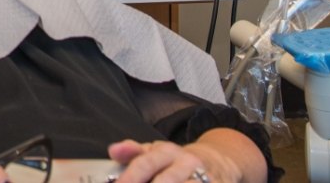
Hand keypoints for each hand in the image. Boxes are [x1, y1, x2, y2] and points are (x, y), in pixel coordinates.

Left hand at [107, 140, 240, 182]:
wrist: (215, 162)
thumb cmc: (175, 162)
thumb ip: (133, 152)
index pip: (145, 163)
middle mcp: (187, 163)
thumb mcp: (155, 152)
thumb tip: (113, 150)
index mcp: (167, 151)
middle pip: (165, 180)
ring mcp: (204, 178)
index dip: (129, 178)